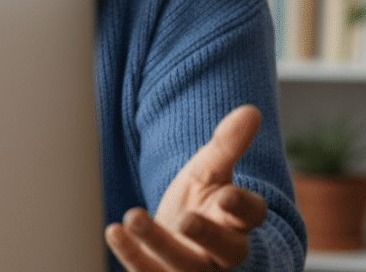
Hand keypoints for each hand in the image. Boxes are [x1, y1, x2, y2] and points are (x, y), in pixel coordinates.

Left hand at [105, 105, 268, 271]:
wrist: (184, 240)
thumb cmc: (203, 202)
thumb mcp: (212, 171)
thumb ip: (228, 145)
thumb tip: (251, 110)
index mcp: (239, 221)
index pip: (252, 215)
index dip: (242, 206)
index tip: (226, 195)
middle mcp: (224, 252)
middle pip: (226, 250)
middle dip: (207, 237)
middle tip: (185, 220)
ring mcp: (195, 269)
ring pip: (183, 266)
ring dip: (157, 244)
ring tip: (133, 216)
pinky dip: (132, 256)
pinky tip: (114, 231)